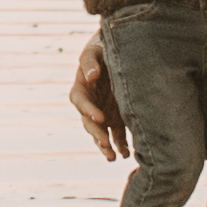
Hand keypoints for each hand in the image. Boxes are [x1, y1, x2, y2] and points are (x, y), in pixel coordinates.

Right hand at [69, 36, 127, 161]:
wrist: (119, 52)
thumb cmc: (103, 48)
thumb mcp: (95, 50)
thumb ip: (91, 62)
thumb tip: (92, 76)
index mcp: (81, 87)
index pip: (80, 101)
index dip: (88, 110)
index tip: (100, 117)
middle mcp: (91, 104)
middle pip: (89, 122)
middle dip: (96, 134)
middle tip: (105, 144)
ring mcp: (103, 112)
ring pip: (101, 133)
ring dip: (105, 146)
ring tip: (112, 158)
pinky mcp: (117, 118)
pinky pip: (117, 135)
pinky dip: (121, 146)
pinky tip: (127, 154)